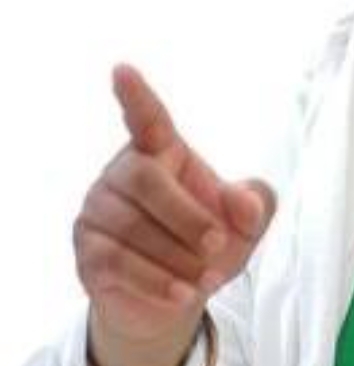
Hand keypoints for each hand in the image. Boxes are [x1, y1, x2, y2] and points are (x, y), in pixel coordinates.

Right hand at [75, 63, 276, 365]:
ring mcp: (97, 213)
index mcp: (161, 152)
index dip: (136, 95)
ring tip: (207, 277)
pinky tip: (183, 294)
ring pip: (132, 229)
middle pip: (146, 181)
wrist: (181, 296)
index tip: (122, 69)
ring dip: (177, 257)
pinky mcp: (86, 254)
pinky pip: (116, 263)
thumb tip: (245, 207)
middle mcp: (122, 174)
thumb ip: (255, 203)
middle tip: (219, 244)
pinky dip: (156, 281)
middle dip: (187, 216)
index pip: (147, 118)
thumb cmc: (212, 242)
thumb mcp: (246, 222)